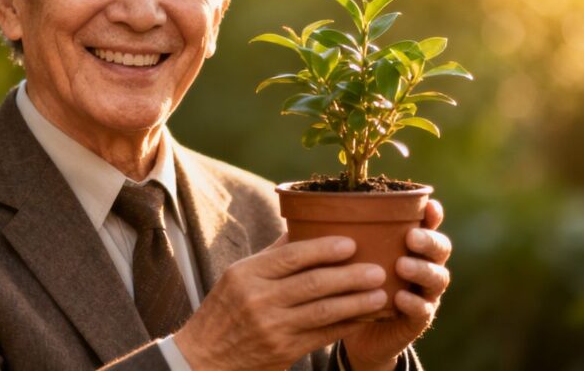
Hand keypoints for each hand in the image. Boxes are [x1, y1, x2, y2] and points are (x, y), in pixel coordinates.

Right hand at [175, 235, 387, 370]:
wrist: (204, 359)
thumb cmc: (224, 310)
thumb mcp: (237, 277)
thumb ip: (272, 255)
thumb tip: (303, 226)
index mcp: (247, 274)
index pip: (291, 256)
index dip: (324, 249)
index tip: (351, 243)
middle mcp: (259, 299)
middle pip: (313, 283)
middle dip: (350, 276)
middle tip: (377, 270)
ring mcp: (272, 328)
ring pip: (323, 311)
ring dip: (356, 302)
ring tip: (380, 293)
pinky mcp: (283, 351)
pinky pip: (323, 335)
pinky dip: (347, 325)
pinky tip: (364, 316)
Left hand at [342, 199, 450, 370]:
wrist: (357, 332)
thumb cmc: (354, 284)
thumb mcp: (350, 258)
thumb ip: (346, 236)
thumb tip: (313, 206)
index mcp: (411, 246)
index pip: (429, 225)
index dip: (433, 214)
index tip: (429, 204)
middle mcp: (424, 265)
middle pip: (440, 248)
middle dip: (429, 240)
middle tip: (410, 237)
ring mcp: (425, 293)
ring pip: (437, 278)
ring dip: (422, 270)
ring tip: (402, 265)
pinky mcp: (418, 320)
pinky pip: (423, 310)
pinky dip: (413, 303)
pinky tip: (400, 298)